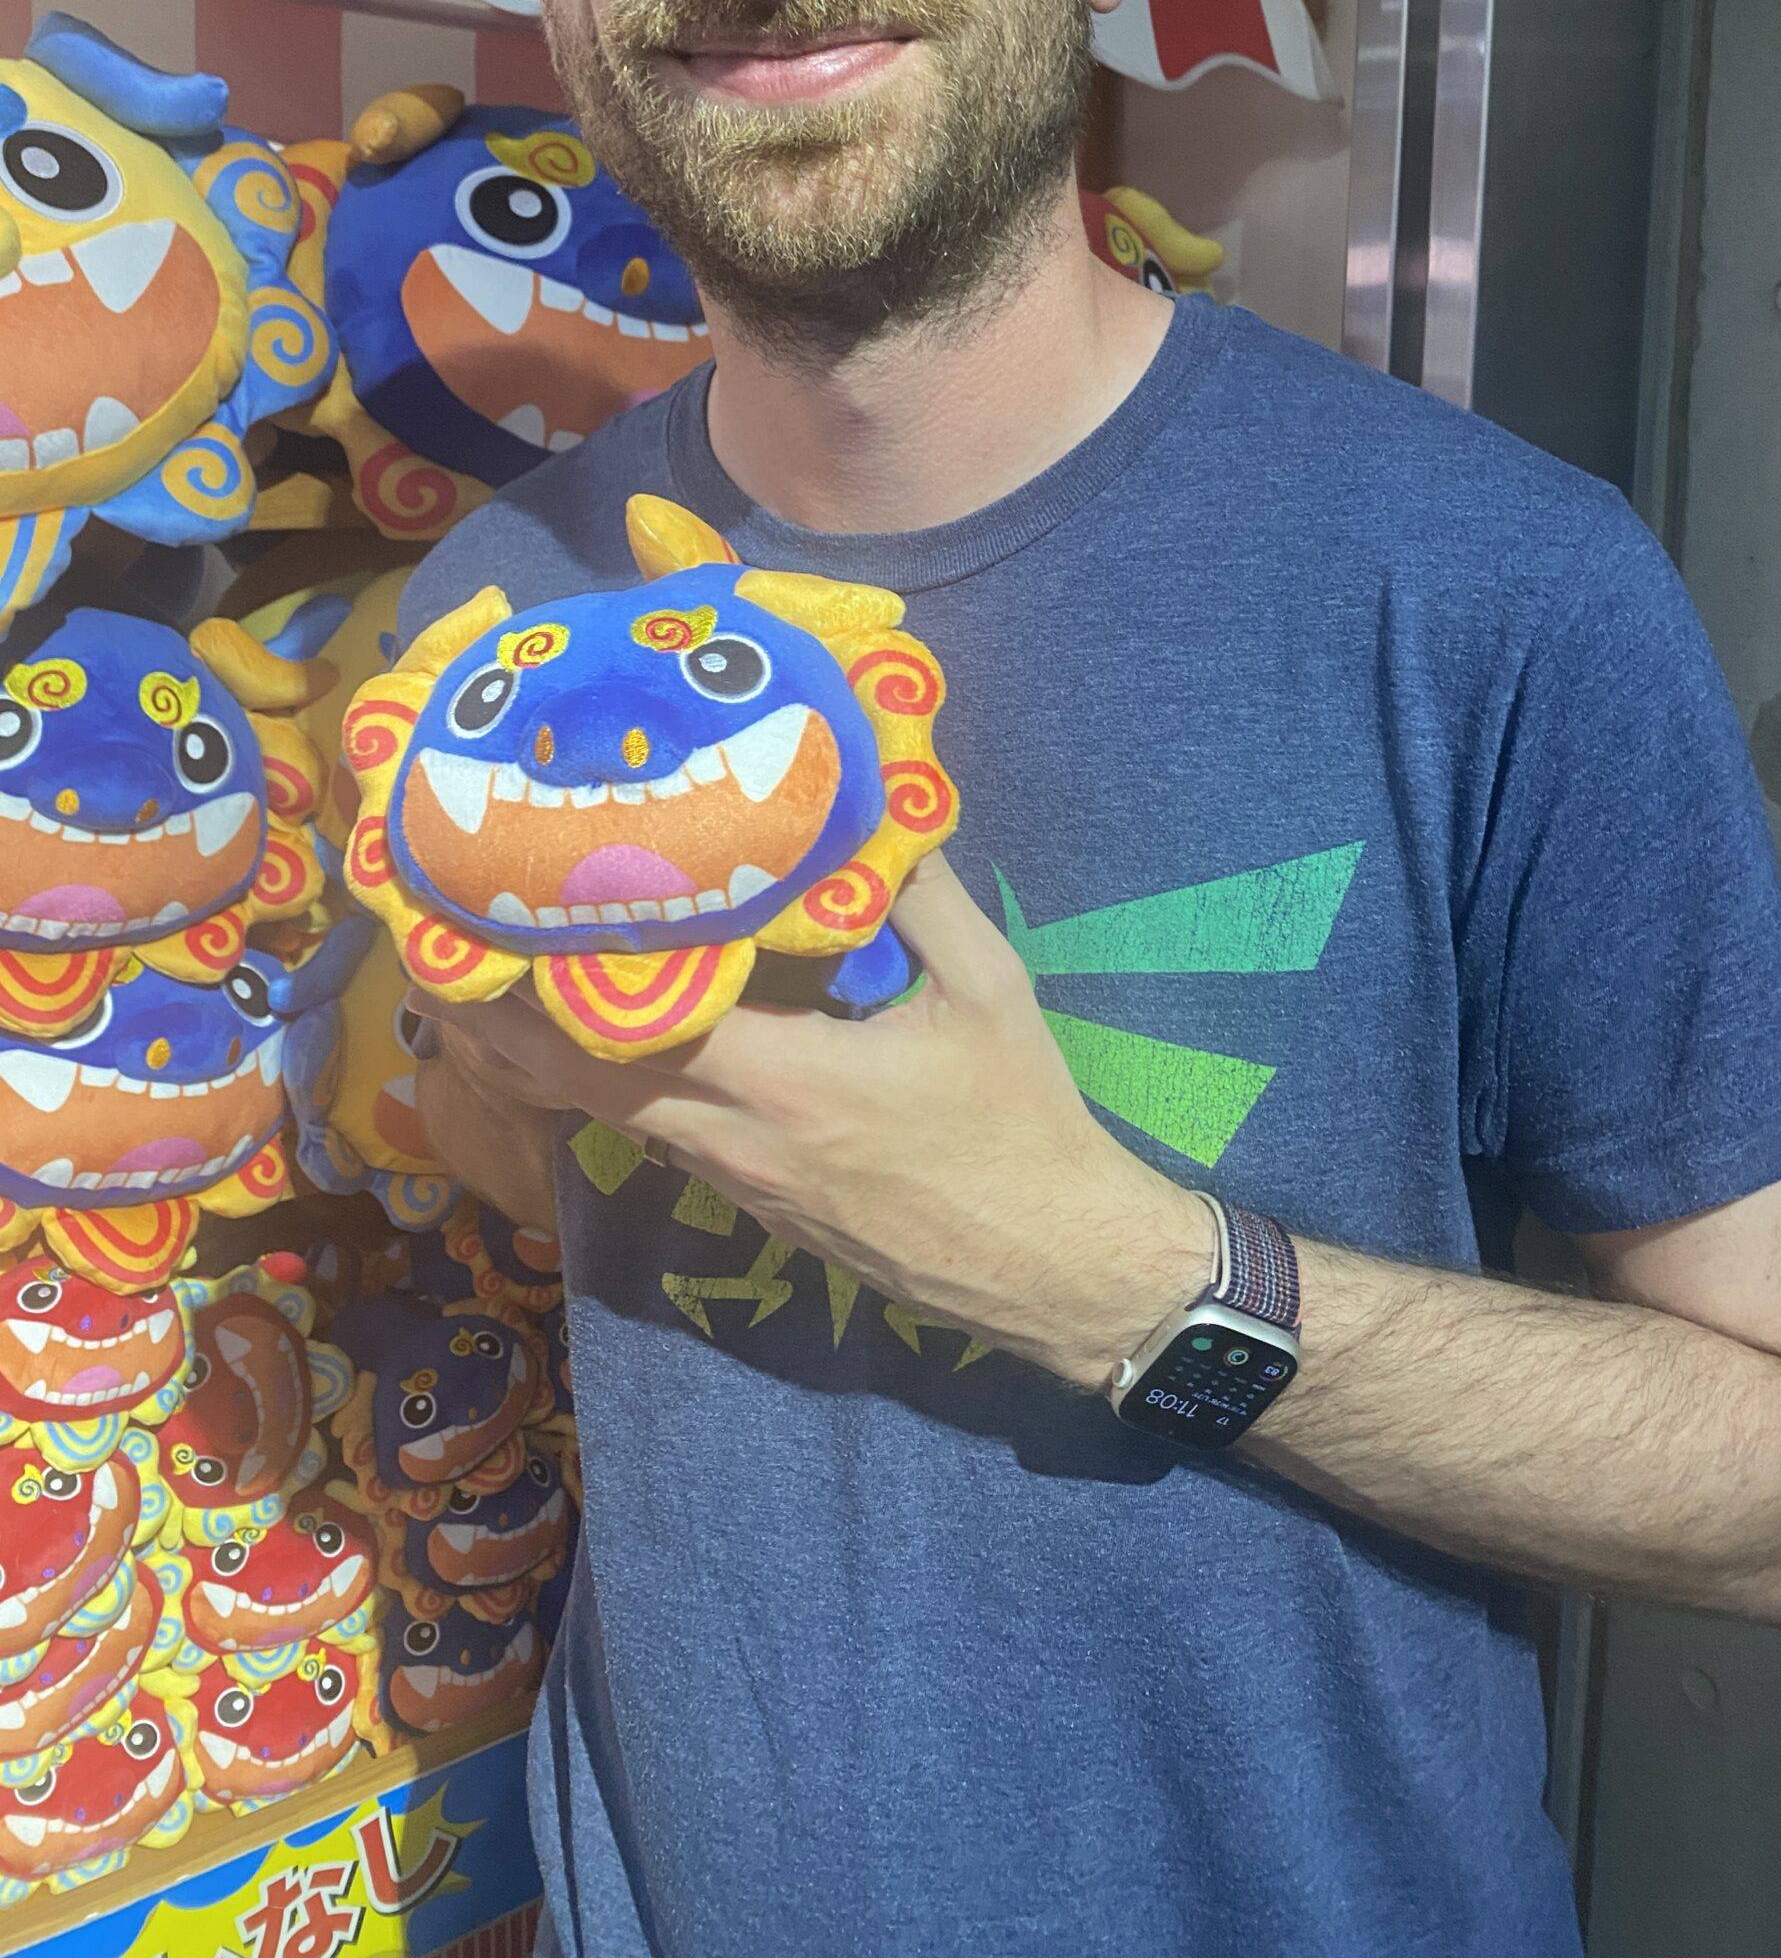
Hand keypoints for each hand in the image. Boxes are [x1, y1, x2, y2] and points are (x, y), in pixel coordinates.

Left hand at [416, 852, 1212, 1390]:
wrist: (1052, 1266)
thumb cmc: (1023, 1124)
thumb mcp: (990, 990)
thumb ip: (924, 895)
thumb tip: (875, 802)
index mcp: (787, 1082)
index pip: (633, 1028)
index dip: (551, 978)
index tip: (492, 916)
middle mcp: (736, 1139)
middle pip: (584, 1081)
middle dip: (501, 1021)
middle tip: (440, 949)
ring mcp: (738, 1182)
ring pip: (610, 1113)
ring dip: (541, 1057)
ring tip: (482, 985)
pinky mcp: (753, 1204)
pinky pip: (656, 1132)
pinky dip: (602, 1086)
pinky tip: (587, 1042)